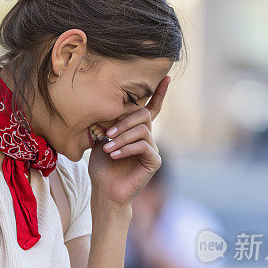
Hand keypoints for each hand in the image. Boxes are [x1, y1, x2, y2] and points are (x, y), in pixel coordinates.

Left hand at [88, 76, 169, 208]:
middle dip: (124, 122)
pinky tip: (113, 155)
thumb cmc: (102, 167)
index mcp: (136, 130)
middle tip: (106, 135)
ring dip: (122, 137)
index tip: (166, 77)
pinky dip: (126, 149)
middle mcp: (147, 137)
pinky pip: (143, 146)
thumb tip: (108, 106)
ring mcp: (152, 149)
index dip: (159, 93)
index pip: (151, 108)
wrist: (105, 191)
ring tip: (107, 148)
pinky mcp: (154, 161)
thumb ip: (108, 124)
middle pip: (144, 115)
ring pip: (142, 130)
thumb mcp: (101, 140)